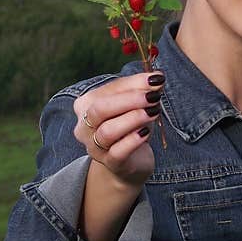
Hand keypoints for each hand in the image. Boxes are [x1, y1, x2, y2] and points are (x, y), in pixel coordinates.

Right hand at [73, 71, 164, 187]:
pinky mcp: (109, 163)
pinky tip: (146, 132)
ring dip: (133, 119)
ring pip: (107, 131)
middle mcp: (84, 126)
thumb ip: (142, 90)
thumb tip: (157, 77)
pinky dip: (133, 141)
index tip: (156, 79)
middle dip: (129, 100)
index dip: (132, 83)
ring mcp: (94, 147)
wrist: (128, 161)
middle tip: (153, 96)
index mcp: (86, 105)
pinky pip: (117, 152)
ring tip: (154, 112)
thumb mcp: (134, 106)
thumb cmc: (129, 127)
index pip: (107, 90)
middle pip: (100, 109)